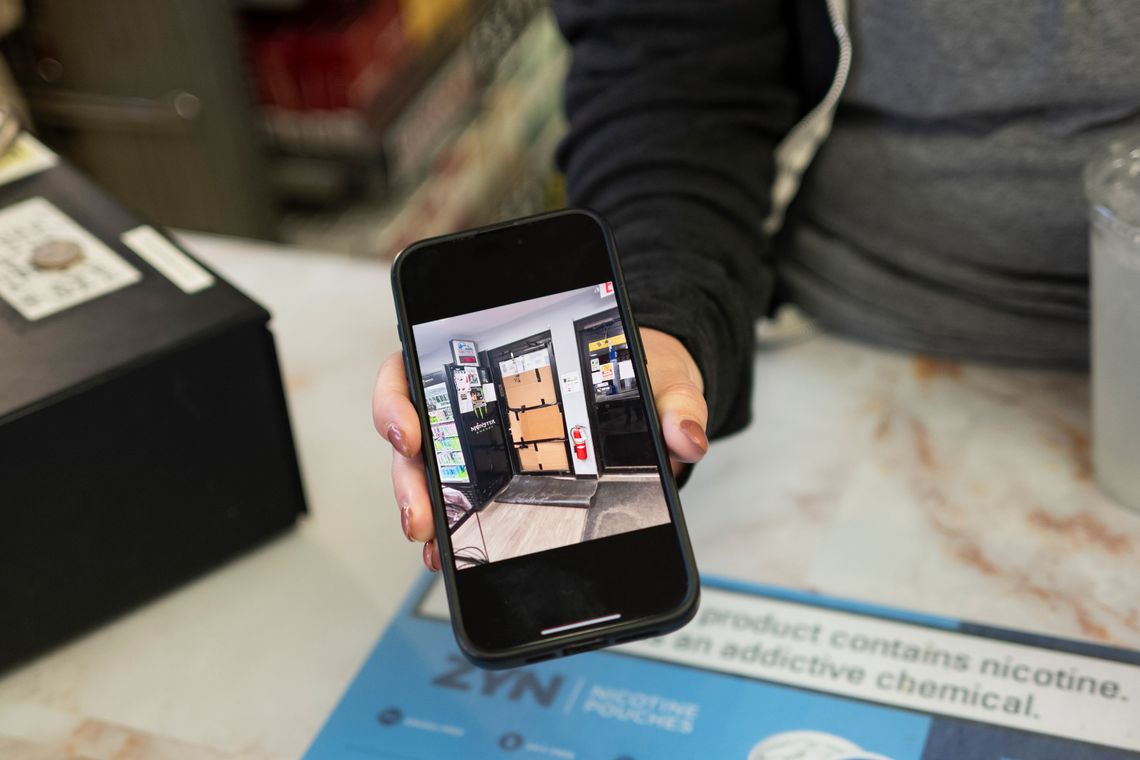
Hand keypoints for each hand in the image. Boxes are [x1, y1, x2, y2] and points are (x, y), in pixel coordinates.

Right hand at [371, 327, 708, 571]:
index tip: (408, 430)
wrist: (649, 388)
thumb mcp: (661, 374)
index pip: (417, 362)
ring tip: (432, 546)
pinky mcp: (495, 473)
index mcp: (493, 355)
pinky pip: (458, 497)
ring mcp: (478, 437)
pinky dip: (449, 526)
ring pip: (427, 470)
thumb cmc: (640, 366)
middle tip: (420, 515)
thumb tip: (685, 437)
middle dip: (407, 475)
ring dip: (422, 508)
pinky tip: (451, 554)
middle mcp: (473, 396)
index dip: (396, 397)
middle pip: (413, 429)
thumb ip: (676, 400)